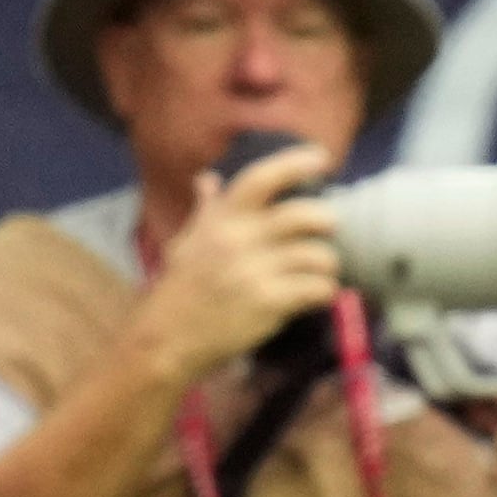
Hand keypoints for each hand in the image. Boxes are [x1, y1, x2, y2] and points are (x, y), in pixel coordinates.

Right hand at [132, 143, 344, 387]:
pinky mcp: (268, 303)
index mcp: (222, 219)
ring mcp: (254, 272)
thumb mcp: (186, 241)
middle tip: (329, 229)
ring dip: (328, 264)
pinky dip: (325, 291)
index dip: (295, 163)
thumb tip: (206, 180)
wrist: (167, 338)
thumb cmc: (180, 289)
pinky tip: (318, 295)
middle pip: (303, 215)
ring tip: (322, 271)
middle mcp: (239, 240)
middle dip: (326, 220)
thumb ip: (206, 210)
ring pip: (316, 255)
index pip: (263, 178)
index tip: (321, 158)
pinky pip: (316, 289)